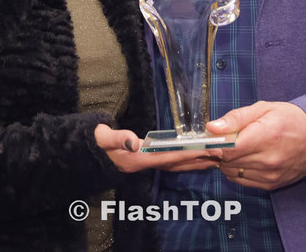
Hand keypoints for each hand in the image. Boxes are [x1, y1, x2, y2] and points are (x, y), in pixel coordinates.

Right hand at [94, 125, 220, 173]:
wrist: (86, 154)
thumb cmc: (95, 142)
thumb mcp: (102, 138)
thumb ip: (116, 138)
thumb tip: (133, 142)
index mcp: (137, 159)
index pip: (166, 157)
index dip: (186, 154)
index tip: (204, 150)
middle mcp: (144, 164)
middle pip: (176, 165)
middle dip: (197, 160)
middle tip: (219, 154)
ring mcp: (145, 165)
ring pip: (175, 166)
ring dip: (194, 163)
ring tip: (215, 158)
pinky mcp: (145, 161)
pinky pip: (170, 163)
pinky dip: (185, 161)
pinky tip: (196, 158)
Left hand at [207, 101, 305, 189]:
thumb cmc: (291, 119)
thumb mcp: (264, 108)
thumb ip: (236, 118)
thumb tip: (212, 127)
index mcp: (265, 136)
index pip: (226, 148)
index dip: (211, 145)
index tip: (206, 140)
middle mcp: (267, 159)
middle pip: (227, 161)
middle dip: (219, 150)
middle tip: (221, 139)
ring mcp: (270, 174)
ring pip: (232, 172)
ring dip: (227, 161)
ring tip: (236, 147)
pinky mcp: (271, 184)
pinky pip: (242, 181)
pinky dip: (236, 170)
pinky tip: (244, 158)